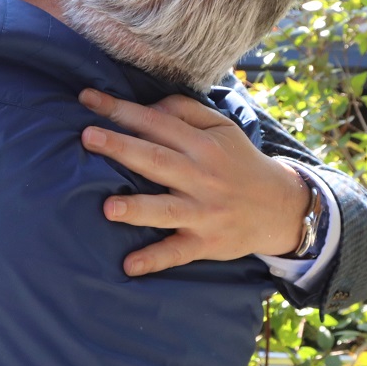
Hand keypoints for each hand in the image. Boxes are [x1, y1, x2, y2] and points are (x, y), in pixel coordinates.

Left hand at [78, 88, 308, 275]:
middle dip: (122, 148)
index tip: (86, 99)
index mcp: (202, 145)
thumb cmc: (238, 162)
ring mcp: (203, 212)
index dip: (121, 110)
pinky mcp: (205, 243)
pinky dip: (154, 260)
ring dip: (137, 208)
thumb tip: (147, 107)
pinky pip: (177, 252)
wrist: (280, 207)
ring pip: (165, 209)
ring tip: (107, 208)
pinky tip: (129, 266)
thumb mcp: (221, 128)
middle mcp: (201, 177)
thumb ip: (184, 111)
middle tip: (88, 137)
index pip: (156, 122)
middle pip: (156, 160)